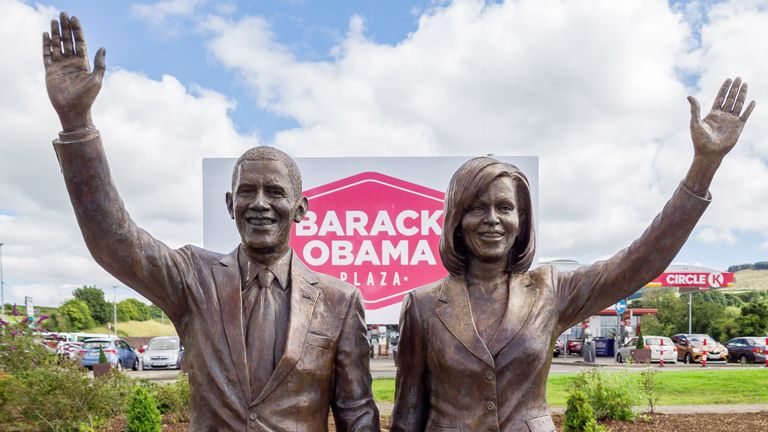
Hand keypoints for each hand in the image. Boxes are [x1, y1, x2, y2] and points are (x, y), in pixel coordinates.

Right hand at [43, 12, 105, 131]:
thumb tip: (103, 47)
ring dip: (55, 33)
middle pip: (68, 41)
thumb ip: (99, 64)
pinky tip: (45, 35)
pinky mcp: (50, 71)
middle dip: (66, 28)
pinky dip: (46, 45)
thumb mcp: (96, 80)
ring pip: (57, 45)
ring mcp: (60, 66)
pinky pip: (47, 55)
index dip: (77, 31)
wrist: (73, 111)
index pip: (79, 42)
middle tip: (63, 14)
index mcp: (83, 63)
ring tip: (54, 20)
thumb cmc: (87, 98)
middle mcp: (71, 63)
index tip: (74, 18)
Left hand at [688, 77, 754, 159]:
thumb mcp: (695, 122)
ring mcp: (731, 121)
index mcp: (713, 114)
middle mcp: (723, 116)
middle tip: (739, 78)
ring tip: (745, 84)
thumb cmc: (700, 140)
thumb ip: (695, 109)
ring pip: (738, 104)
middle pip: (730, 99)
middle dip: (734, 88)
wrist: (709, 153)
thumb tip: (689, 96)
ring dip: (742, 94)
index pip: (720, 98)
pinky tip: (752, 101)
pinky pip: (745, 115)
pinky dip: (749, 108)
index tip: (728, 79)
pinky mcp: (738, 127)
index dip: (724, 89)